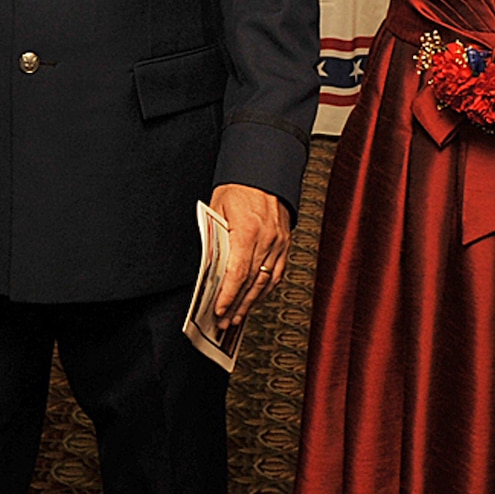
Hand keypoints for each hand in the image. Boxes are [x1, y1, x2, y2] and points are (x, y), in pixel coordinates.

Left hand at [209, 182, 289, 328]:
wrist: (264, 171)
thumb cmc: (238, 187)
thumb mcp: (217, 209)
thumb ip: (214, 239)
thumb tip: (209, 267)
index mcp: (248, 231)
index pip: (237, 273)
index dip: (228, 295)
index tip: (218, 310)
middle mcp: (267, 240)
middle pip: (252, 282)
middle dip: (237, 305)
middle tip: (225, 322)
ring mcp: (279, 242)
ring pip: (266, 281)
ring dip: (251, 302)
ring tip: (238, 317)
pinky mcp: (285, 243)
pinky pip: (277, 273)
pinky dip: (266, 289)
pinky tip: (256, 298)